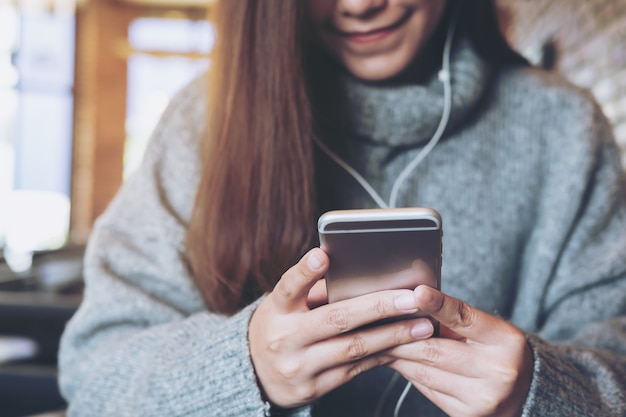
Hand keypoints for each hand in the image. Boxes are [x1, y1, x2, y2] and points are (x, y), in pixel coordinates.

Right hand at [248, 248, 436, 407]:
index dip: (305, 271)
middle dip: (379, 307)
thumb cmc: (281, 326)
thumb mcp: (285, 305)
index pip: (288, 286)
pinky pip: (356, 369)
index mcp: (276, 309)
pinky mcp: (314, 388)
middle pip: (336, 319)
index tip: (323, 255)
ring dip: (393, 335)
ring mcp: (299, 366)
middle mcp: (284, 338)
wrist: (257, 374)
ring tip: (422, 325)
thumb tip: (363, 274)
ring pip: (354, 348)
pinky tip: (403, 344)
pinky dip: (383, 353)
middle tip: (412, 298)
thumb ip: (314, 290)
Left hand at [387, 286, 532, 416]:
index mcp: (506, 341)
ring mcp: (482, 398)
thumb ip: (455, 318)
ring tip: (380, 340)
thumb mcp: (489, 329)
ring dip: (398, 355)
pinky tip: (398, 361)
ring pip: (425, 372)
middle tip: (376, 322)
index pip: (465, 318)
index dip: (438, 305)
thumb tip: (413, 302)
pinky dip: (409, 373)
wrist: (526, 393)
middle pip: (435, 350)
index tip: (417, 292)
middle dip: (400, 336)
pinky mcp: (467, 415)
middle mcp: (498, 371)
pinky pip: (427, 389)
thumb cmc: (498, 351)